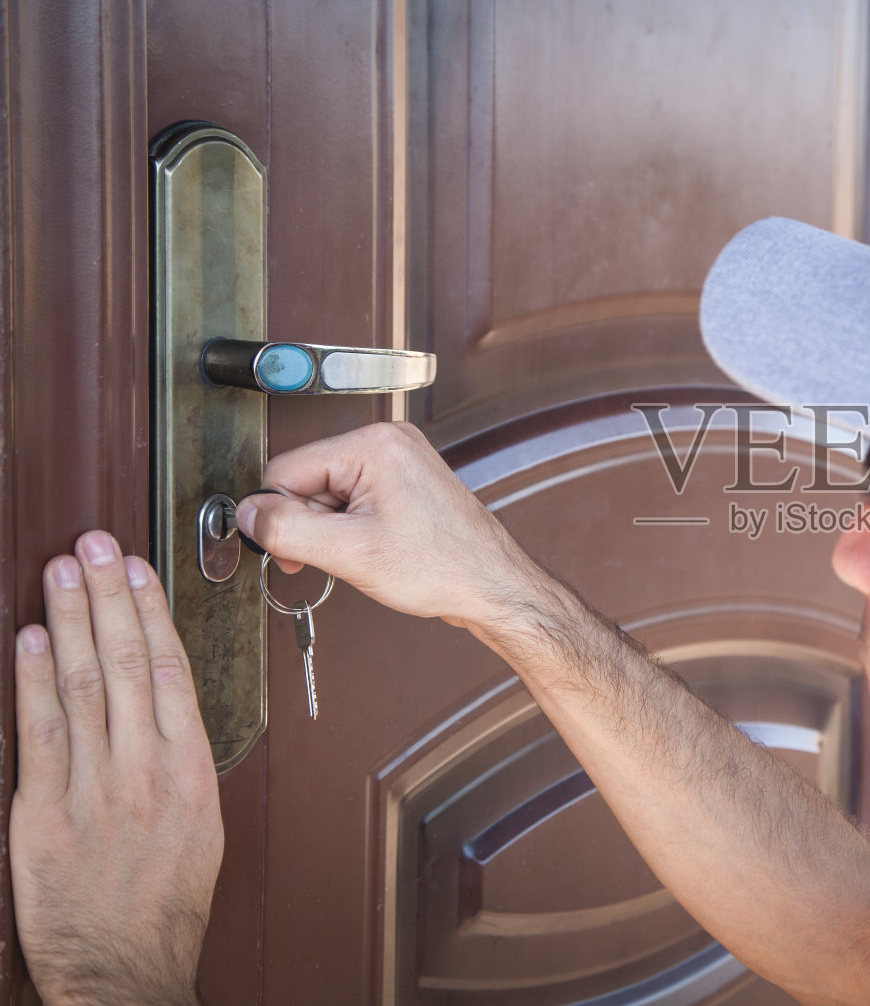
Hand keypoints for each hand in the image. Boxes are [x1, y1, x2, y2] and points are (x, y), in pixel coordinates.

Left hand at [10, 531, 221, 1005]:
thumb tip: (161, 712)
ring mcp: (96, 791)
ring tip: (64, 570)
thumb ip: (177, 766)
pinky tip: (34, 640)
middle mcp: (147, 772)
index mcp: (190, 772)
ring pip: (88, 686)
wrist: (126, 973)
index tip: (139, 570)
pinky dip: (36, 682)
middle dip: (112, 596)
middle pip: (131, 663)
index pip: (172, 671)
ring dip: (75, 621)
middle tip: (98, 543)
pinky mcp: (44, 816)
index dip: (153, 613)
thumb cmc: (164, 908)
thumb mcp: (199, 830)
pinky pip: (41, 735)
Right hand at [236, 421, 534, 635]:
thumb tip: (246, 514)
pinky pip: (353, 498)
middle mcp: (386, 440)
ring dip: (331, 530)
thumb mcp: (349, 553)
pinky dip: (351, 528)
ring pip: (327, 492)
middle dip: (308, 525)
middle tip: (333, 558)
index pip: (284, 470)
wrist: (492, 586)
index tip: (290, 551)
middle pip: (305, 480)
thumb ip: (287, 529)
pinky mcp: (403, 479)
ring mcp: (398, 459)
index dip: (278, 517)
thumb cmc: (443, 567)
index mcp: (372, 444)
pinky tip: (374, 547)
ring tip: (363, 554)